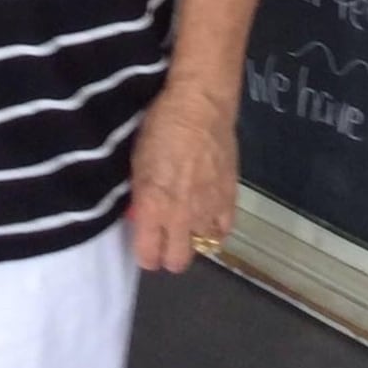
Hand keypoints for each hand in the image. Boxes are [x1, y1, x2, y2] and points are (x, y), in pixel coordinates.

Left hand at [127, 79, 237, 273]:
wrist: (200, 106)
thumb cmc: (159, 125)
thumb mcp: (137, 162)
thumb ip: (140, 196)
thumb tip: (141, 215)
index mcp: (153, 207)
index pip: (148, 256)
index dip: (144, 251)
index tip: (143, 240)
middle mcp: (180, 217)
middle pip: (176, 262)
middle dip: (168, 253)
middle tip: (164, 234)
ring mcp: (208, 211)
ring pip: (201, 248)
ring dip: (192, 237)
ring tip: (186, 220)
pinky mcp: (230, 200)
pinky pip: (223, 231)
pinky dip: (214, 227)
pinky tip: (207, 214)